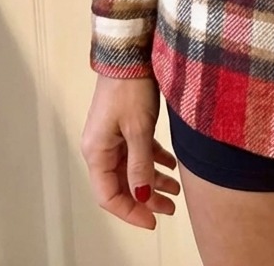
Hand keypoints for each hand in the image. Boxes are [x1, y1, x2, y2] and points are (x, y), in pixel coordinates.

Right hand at [80, 75, 180, 229]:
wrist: (130, 53)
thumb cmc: (130, 88)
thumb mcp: (138, 129)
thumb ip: (140, 165)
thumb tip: (143, 197)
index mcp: (96, 152)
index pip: (109, 195)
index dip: (131, 211)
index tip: (153, 221)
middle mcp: (101, 147)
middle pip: (122, 184)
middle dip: (146, 199)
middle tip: (170, 209)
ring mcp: (112, 135)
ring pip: (132, 167)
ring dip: (153, 179)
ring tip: (177, 190)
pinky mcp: (125, 123)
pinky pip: (138, 150)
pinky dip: (154, 159)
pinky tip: (172, 164)